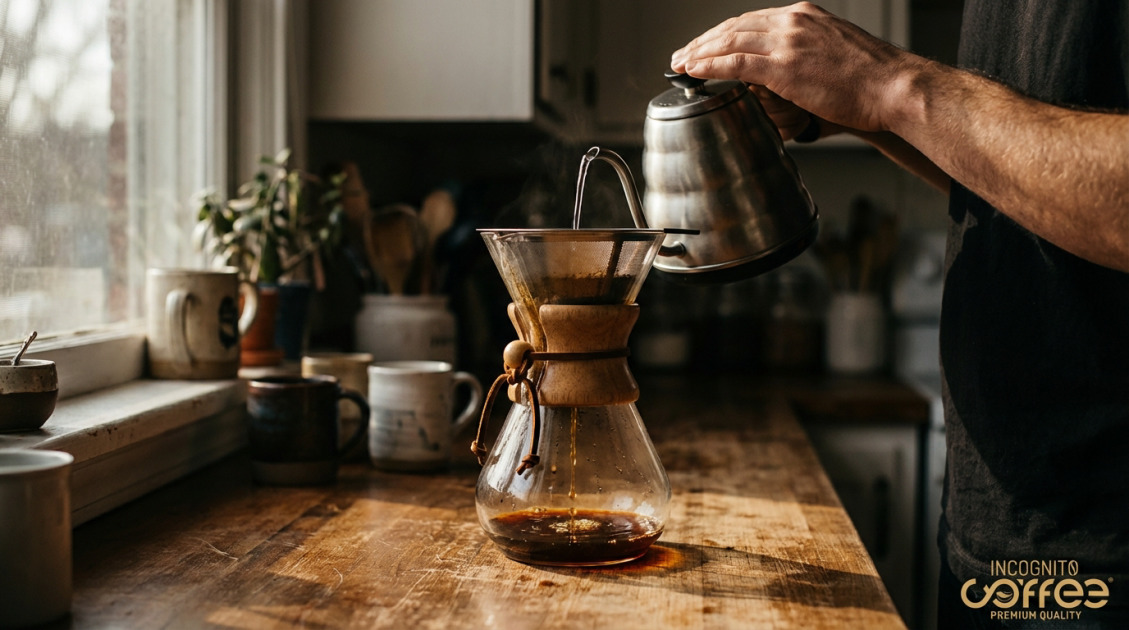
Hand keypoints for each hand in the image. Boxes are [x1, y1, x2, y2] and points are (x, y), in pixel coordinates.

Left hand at [670, 2, 918, 134]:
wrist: (894, 87)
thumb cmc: (872, 81)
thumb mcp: (835, 53)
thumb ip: (806, 54)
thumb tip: (788, 72)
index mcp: (804, 16)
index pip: (751, 20)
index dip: (722, 34)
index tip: (704, 46)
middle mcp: (793, 22)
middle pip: (734, 27)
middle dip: (703, 42)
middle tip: (681, 56)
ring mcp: (788, 42)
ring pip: (729, 41)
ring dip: (699, 54)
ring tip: (680, 65)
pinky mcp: (784, 67)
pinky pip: (735, 63)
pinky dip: (710, 66)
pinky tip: (694, 71)